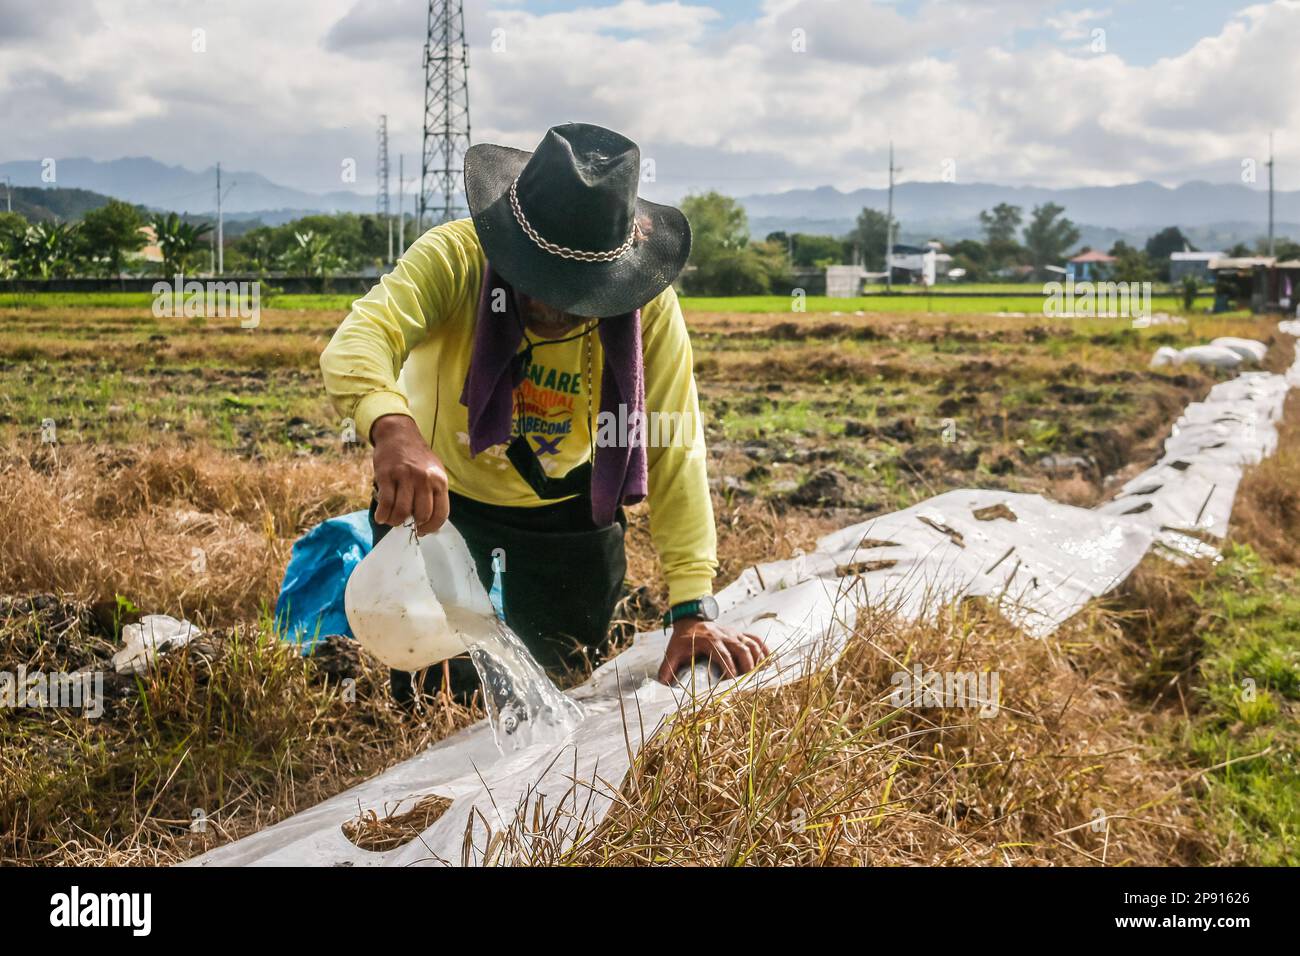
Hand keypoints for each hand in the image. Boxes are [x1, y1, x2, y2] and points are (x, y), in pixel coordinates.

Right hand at [371, 414, 448, 533]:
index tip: (423, 531)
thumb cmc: (417, 457)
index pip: (441, 513)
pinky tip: (381, 517)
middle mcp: (424, 479)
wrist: (398, 434)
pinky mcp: (387, 475)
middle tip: (406, 524)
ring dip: (395, 521)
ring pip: (402, 511)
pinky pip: (385, 502)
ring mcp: (405, 476)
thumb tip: (429, 523)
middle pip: (421, 514)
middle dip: (413, 525)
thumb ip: (433, 494)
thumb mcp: (433, 472)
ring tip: (392, 520)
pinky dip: (382, 514)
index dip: (432, 527)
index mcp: (439, 480)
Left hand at [656, 618, 769, 684]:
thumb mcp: (672, 651)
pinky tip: (769, 662)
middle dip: (747, 665)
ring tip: (760, 674)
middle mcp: (724, 636)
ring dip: (757, 659)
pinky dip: (764, 649)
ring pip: (751, 644)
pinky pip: (755, 639)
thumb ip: (667, 667)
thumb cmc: (682, 639)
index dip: (729, 668)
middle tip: (749, 681)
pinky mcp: (739, 634)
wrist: (690, 619)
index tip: (733, 682)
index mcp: (709, 641)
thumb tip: (662, 685)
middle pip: (741, 649)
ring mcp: (734, 634)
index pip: (722, 655)